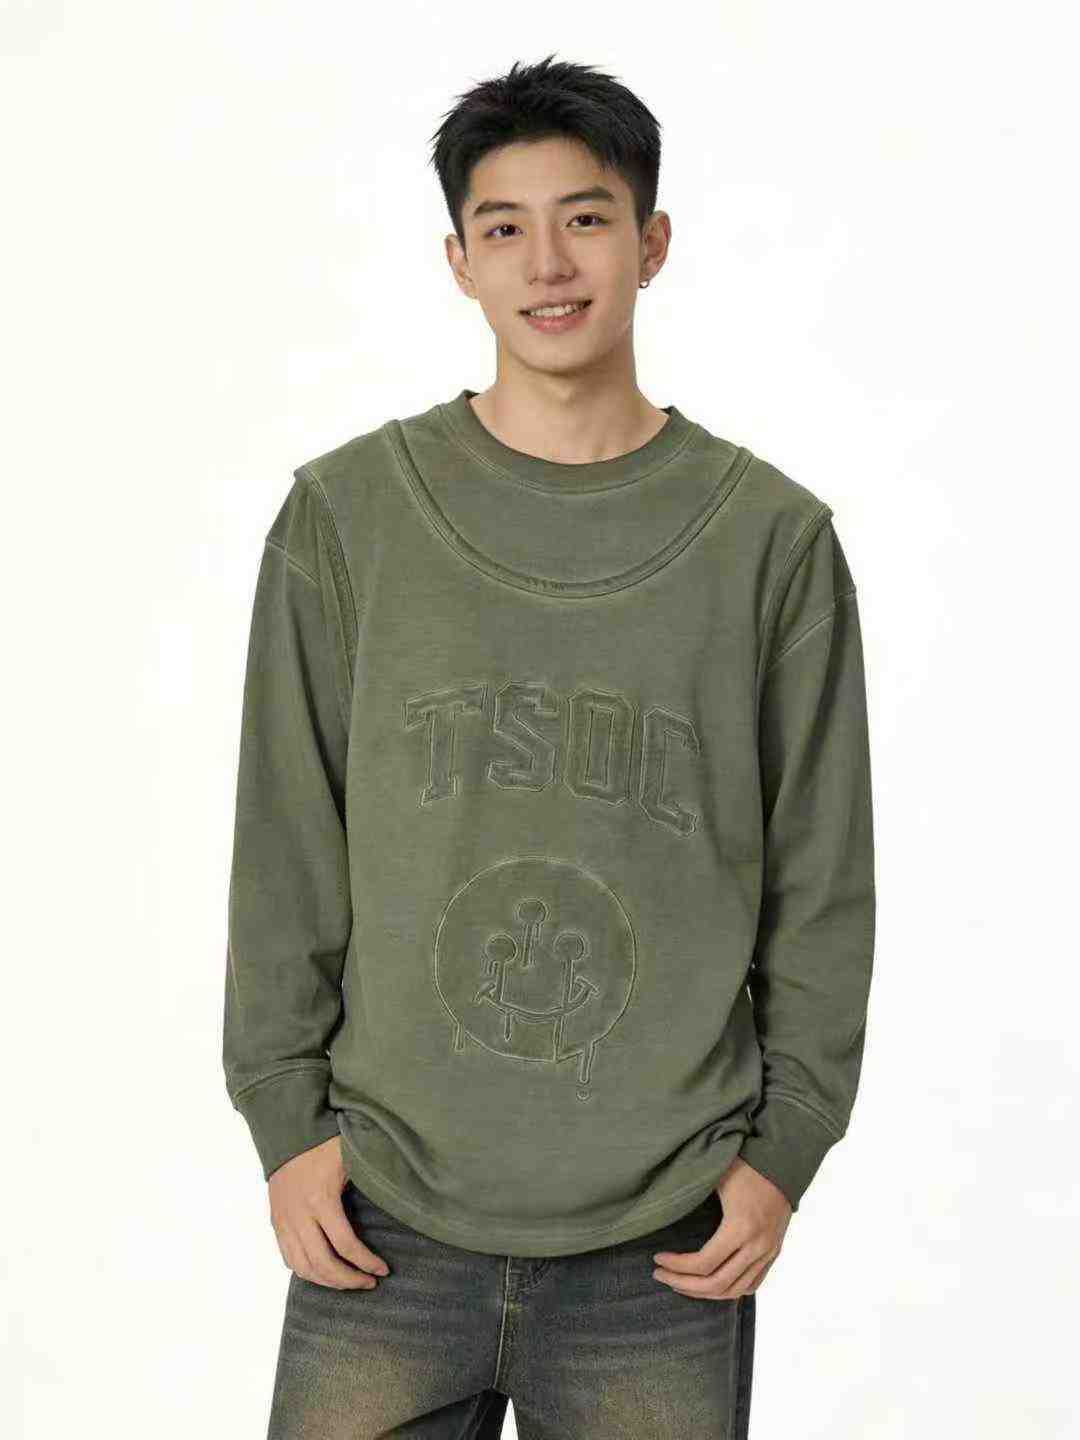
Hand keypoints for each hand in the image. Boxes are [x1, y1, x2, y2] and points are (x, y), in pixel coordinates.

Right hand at [267, 1135, 390, 1289]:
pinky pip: (289, 1258)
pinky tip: (324, 1272)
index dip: (366, 1262)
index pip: (346, 1245)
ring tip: (349, 1282)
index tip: (383, 1270)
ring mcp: (285, 1222)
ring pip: (303, 1267)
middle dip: (349, 1280)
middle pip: (323, 1265)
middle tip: (369, 1282)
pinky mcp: (277, 1223)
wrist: (286, 1133)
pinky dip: (307, 1271)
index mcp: (321, 1200)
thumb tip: (400, 1191)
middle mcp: (299, 1216)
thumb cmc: (323, 1142)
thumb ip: (370, 1177)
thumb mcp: (350, 1156)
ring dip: (328, 1281)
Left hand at [651, 1156, 791, 1299]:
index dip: (677, 1266)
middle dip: (683, 1284)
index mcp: (740, 1227)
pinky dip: (728, 1290)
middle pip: (716, 1283)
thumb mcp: (716, 1175)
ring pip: (734, 1290)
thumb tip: (659, 1202)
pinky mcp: (773, 1253)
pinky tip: (710, 1285)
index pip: (704, 1263)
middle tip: (661, 1275)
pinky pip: (751, 1285)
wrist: (784, 1162)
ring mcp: (767, 1252)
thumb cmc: (746, 1165)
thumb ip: (691, 1191)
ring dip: (704, 1292)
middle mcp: (757, 1246)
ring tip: (680, 1283)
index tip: (658, 1258)